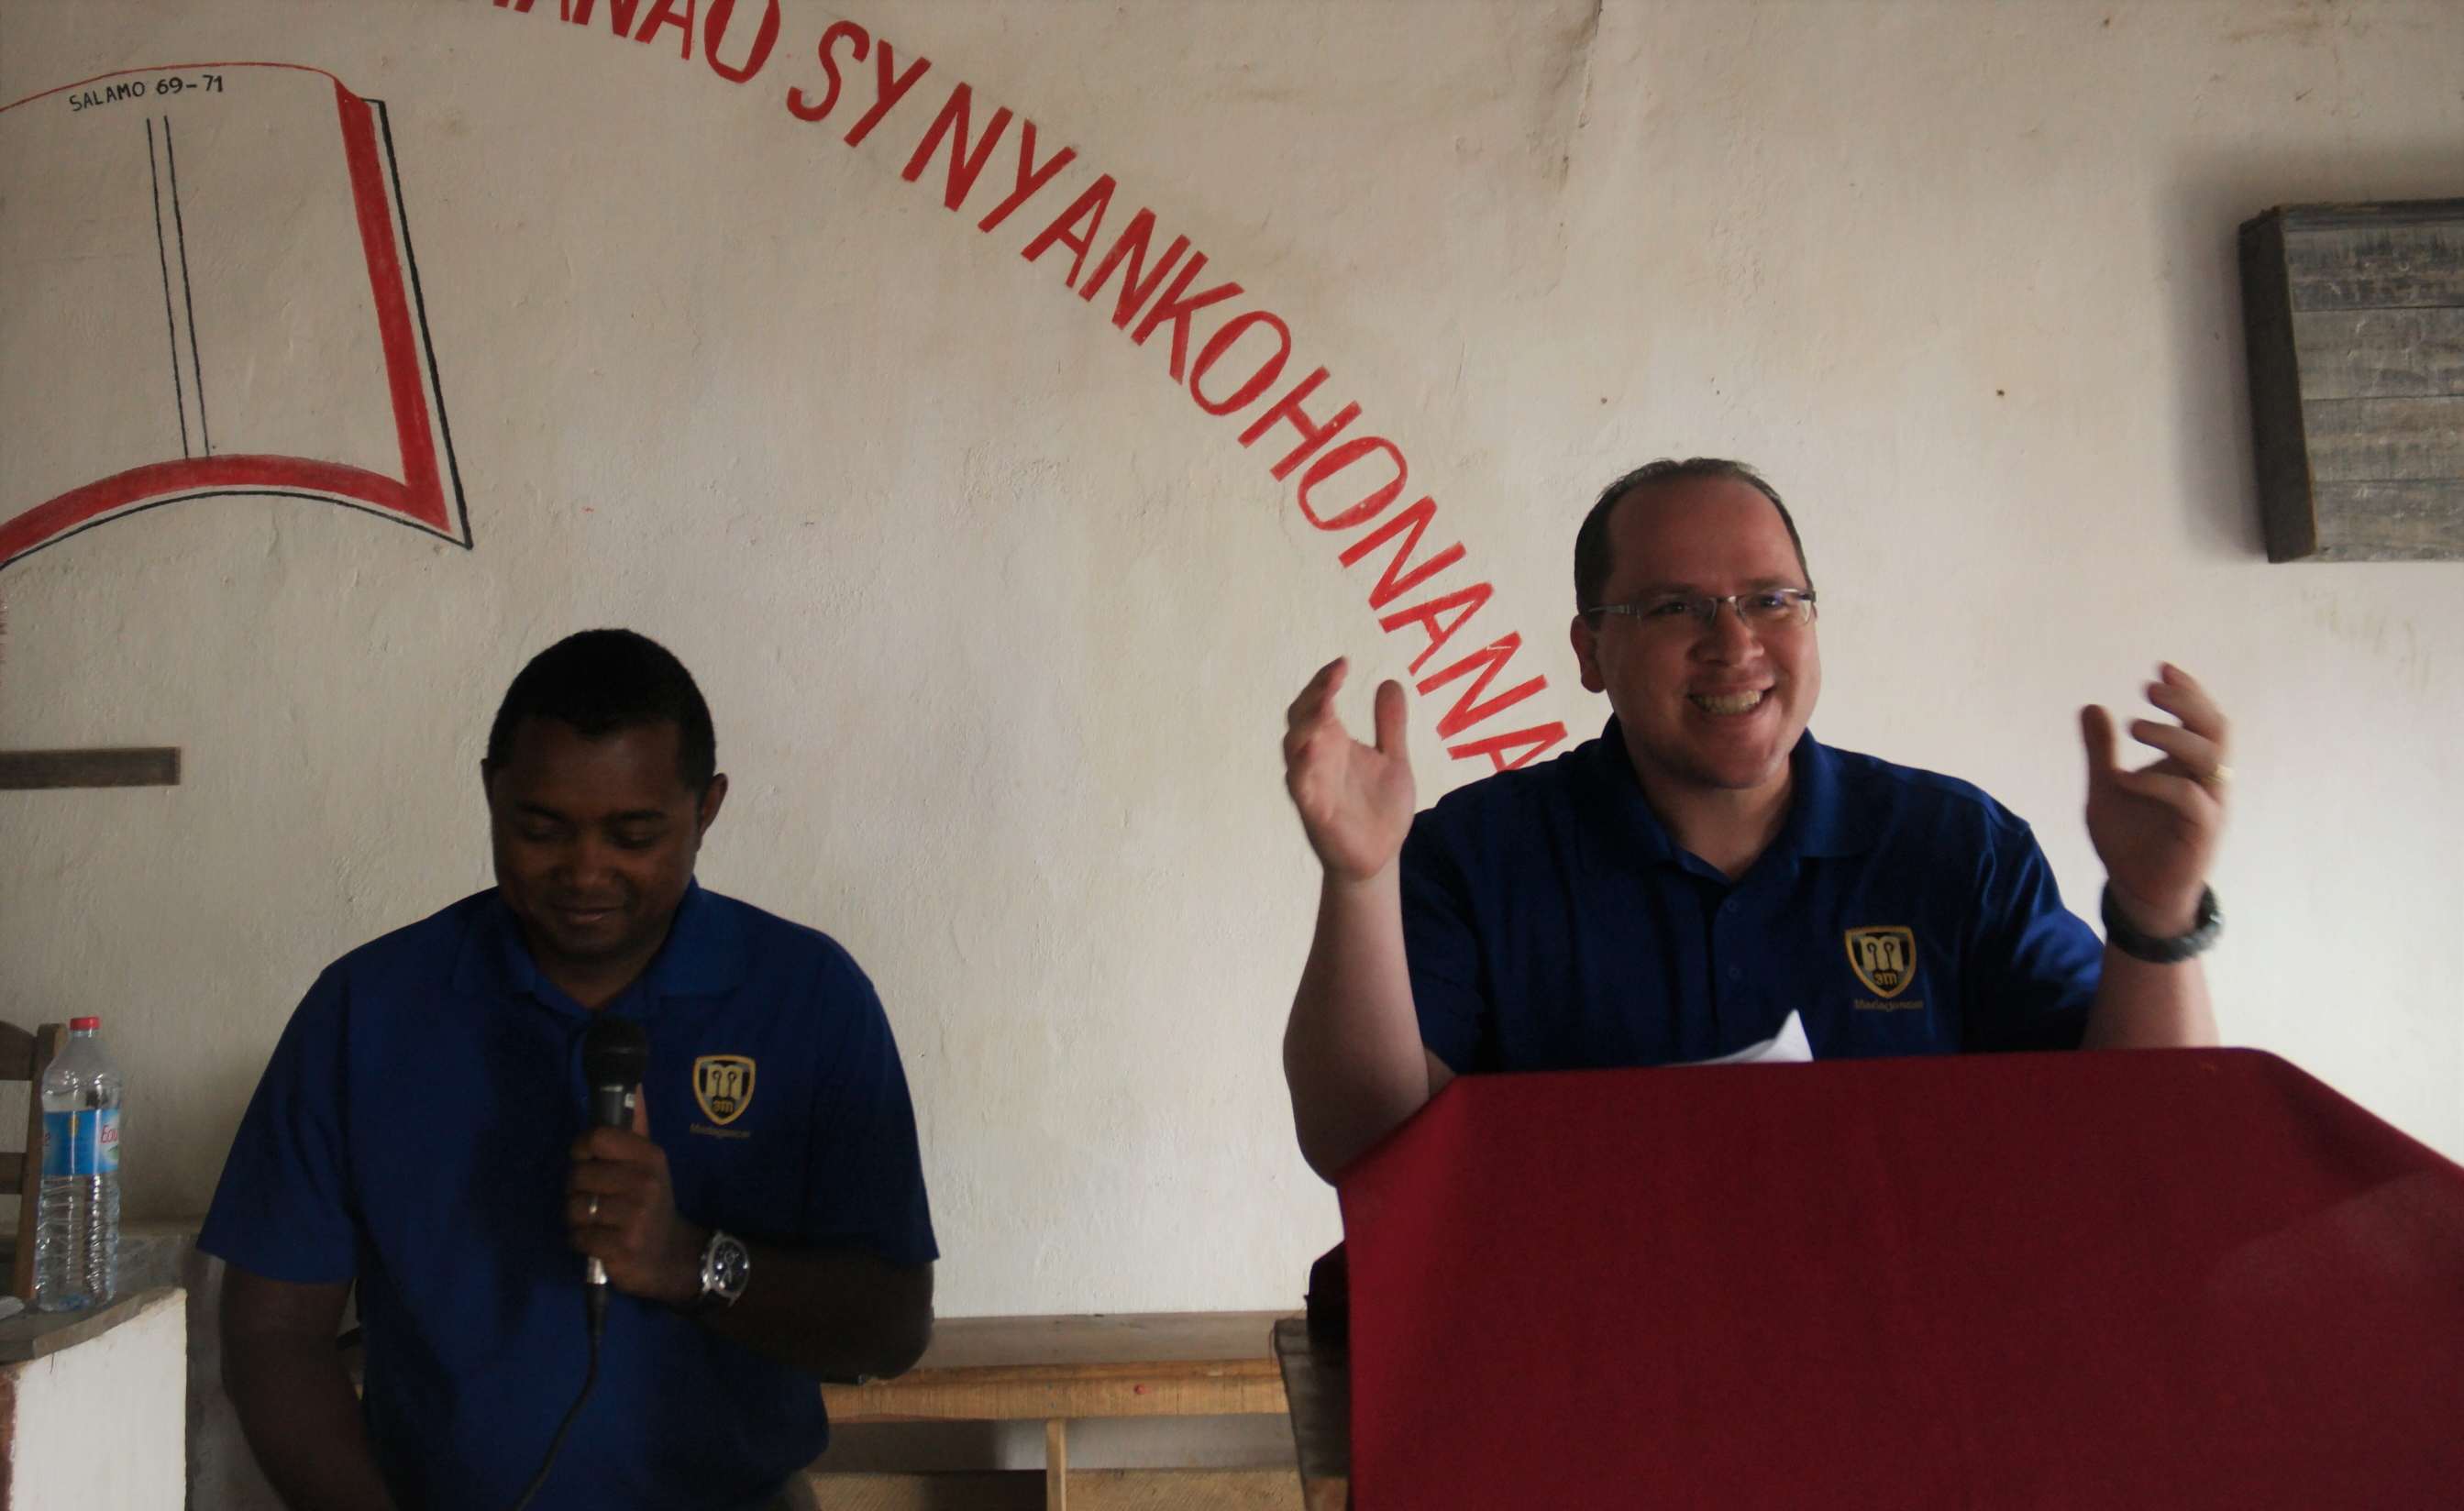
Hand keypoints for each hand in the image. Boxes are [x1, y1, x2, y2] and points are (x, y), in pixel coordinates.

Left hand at [567, 1090, 704, 1306]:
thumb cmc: (652, 1202)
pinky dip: (581, 1240)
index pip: (598, 1138)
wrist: (671, 1255)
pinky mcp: (621, 1248)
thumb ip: (636, 1126)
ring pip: (575, 1208)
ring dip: (577, 1217)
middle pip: (579, 1175)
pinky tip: (597, 1240)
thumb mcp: (650, 1163)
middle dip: (577, 1189)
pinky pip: (578, 1237)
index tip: (585, 1158)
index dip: (581, 1148)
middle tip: (594, 1197)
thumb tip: (634, 1085)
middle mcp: (645, 1184)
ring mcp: (634, 1218)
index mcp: (650, 1158)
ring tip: (595, 1220)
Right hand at [1283, 657, 1415, 881]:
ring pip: (1293, 749)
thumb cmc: (1380, 808)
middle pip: (1300, 718)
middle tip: (1333, 680)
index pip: (1318, 702)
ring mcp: (1312, 783)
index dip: (1324, 682)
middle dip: (1313, 697)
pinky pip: (1299, 786)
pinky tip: (1312, 752)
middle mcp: (1317, 757)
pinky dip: (1302, 769)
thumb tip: (1389, 681)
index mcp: (1333, 741)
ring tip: (1324, 709)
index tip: (1342, 664)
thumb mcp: (1394, 760)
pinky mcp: (1313, 811)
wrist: (1380, 855)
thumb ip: (1390, 725)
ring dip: (1305, 727)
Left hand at [2081, 663, 2228, 936]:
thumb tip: (2092, 706)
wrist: (2136, 891)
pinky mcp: (2201, 831)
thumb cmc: (2129, 839)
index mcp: (2190, 765)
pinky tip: (2124, 779)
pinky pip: (2190, 797)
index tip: (2160, 669)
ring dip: (2172, 734)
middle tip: (2149, 686)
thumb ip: (2101, 750)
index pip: (2203, 718)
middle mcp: (2207, 780)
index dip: (2188, 691)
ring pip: (2210, 756)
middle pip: (2216, 728)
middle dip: (2187, 702)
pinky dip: (2156, 781)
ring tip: (2132, 726)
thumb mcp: (2105, 787)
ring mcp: (2209, 805)